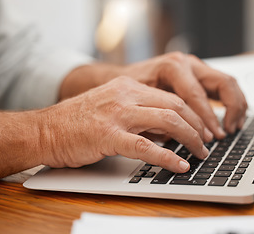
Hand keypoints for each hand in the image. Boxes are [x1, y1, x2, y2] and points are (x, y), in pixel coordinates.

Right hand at [42, 76, 211, 172]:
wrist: (46, 129)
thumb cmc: (78, 121)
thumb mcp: (112, 106)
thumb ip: (139, 114)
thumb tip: (167, 129)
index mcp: (128, 87)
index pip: (172, 97)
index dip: (193, 113)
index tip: (203, 128)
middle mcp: (126, 95)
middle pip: (175, 106)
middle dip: (198, 126)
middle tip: (207, 142)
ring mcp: (117, 114)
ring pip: (167, 121)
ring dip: (190, 138)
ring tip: (200, 153)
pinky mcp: (108, 135)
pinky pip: (146, 146)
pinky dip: (166, 157)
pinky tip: (179, 165)